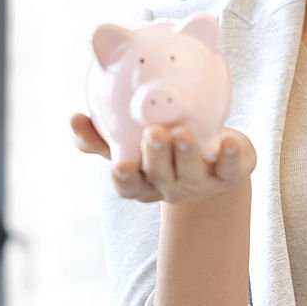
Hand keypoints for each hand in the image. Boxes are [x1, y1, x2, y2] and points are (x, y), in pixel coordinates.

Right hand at [70, 113, 255, 203]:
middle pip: (161, 176)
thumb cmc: (165, 147)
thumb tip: (75, 120)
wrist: (214, 157)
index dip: (124, 178)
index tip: (120, 164)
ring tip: (182, 131)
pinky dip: (230, 155)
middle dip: (156, 156)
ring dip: (187, 152)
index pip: (130, 186)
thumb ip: (101, 135)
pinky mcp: (231, 173)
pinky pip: (231, 167)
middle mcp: (172, 186)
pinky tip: (229, 142)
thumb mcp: (132, 142)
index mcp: (145, 181)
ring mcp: (202, 183)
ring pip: (192, 171)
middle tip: (154, 133)